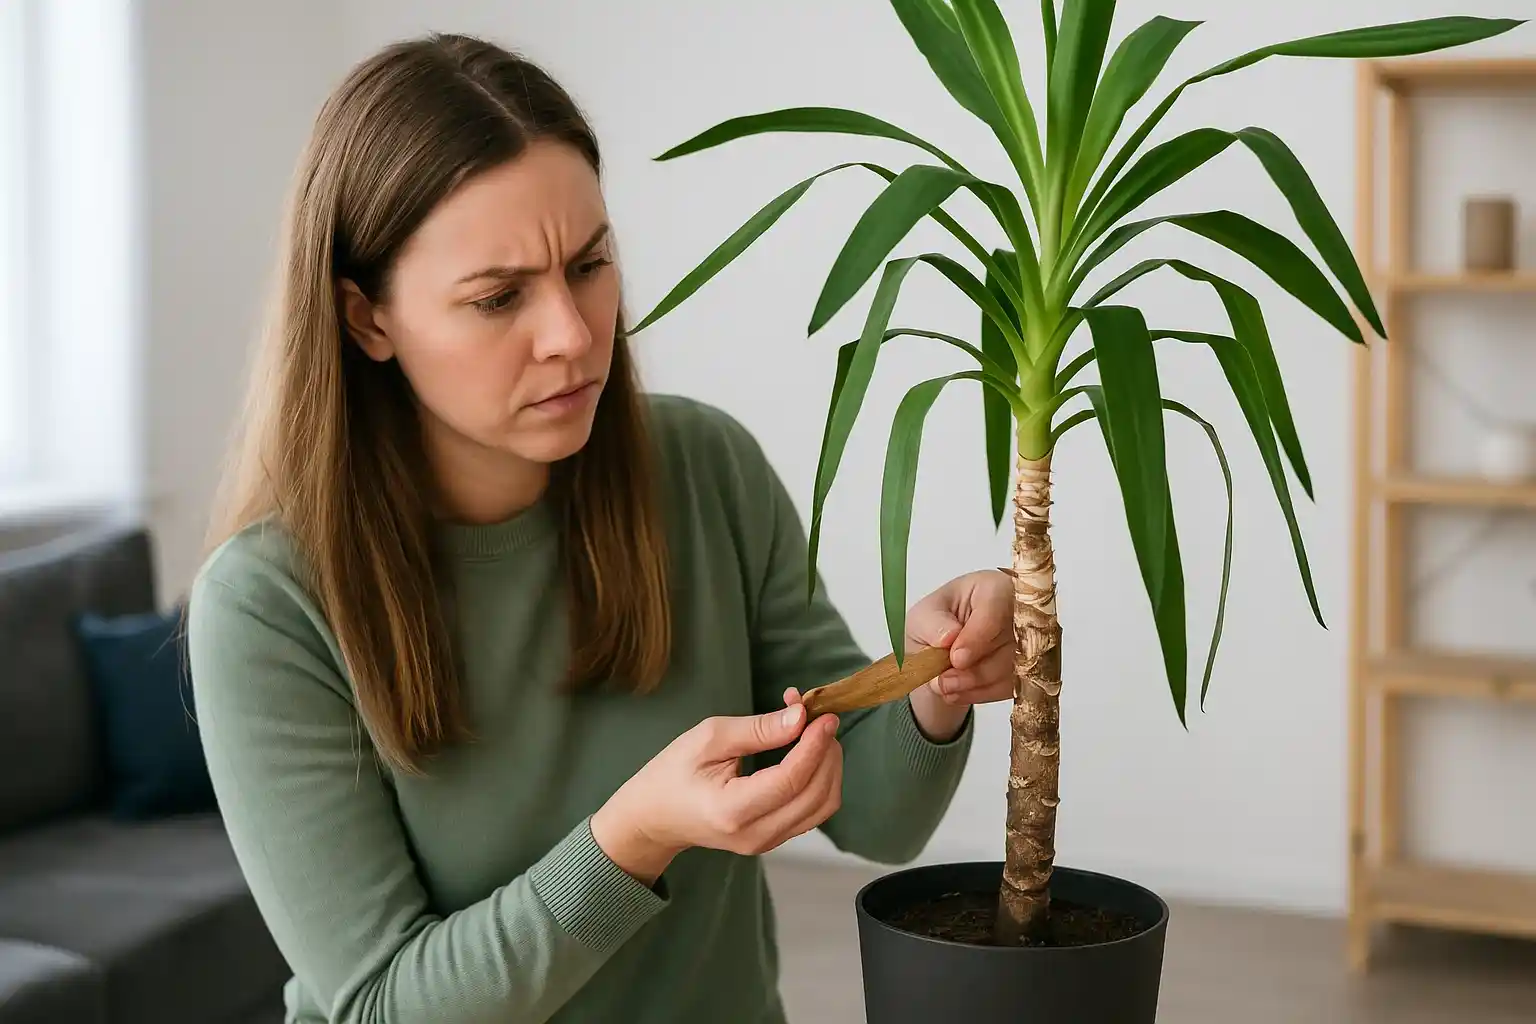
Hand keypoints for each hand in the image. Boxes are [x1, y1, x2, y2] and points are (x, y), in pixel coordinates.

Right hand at [591, 704, 842, 884]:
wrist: (654, 817)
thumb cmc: (673, 772)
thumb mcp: (709, 738)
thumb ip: (758, 729)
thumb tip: (801, 717)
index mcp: (732, 811)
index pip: (792, 779)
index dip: (815, 745)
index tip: (824, 715)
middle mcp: (755, 835)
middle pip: (817, 795)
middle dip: (827, 752)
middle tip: (816, 717)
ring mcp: (767, 843)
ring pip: (823, 806)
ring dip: (828, 765)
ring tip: (813, 732)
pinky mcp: (774, 839)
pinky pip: (813, 811)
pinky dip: (819, 778)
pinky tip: (807, 751)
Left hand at [904, 569, 1015, 740]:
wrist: (943, 649)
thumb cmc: (938, 622)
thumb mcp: (923, 616)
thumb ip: (932, 624)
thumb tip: (949, 637)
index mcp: (994, 587)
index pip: (997, 608)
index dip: (977, 637)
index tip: (955, 658)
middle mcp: (1021, 612)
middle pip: (1011, 644)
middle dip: (975, 669)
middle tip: (943, 681)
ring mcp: (1031, 642)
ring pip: (1013, 670)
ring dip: (976, 685)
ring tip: (945, 686)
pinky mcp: (1029, 670)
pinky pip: (1012, 687)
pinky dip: (982, 694)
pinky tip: (959, 692)